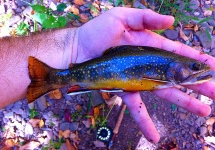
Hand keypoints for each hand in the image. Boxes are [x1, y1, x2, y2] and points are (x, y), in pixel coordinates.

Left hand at [74, 7, 214, 142]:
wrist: (77, 51)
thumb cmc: (96, 32)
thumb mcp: (121, 17)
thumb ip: (145, 17)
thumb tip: (172, 22)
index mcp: (149, 46)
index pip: (177, 53)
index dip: (194, 59)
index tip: (212, 66)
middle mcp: (147, 64)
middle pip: (176, 75)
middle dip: (197, 83)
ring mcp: (137, 79)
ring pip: (164, 92)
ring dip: (184, 102)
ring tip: (203, 111)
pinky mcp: (125, 90)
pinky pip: (137, 107)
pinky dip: (145, 121)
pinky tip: (154, 136)